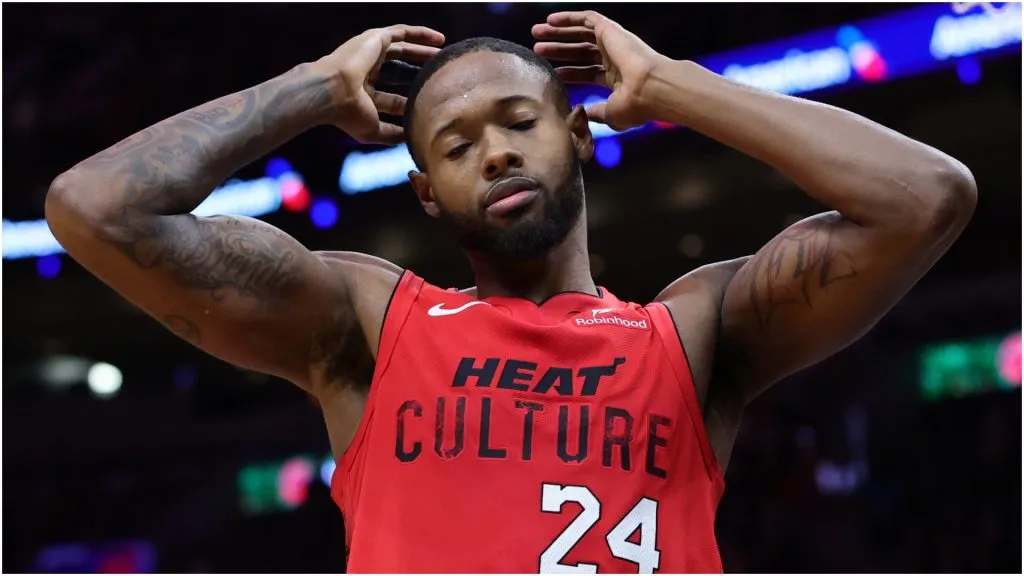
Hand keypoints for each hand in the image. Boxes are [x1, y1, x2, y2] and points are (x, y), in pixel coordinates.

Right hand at [313, 24, 444, 143]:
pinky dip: (421, 34)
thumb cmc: (349, 114)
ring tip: (443, 56)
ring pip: (403, 50)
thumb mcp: (374, 130)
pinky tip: (439, 39)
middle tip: (440, 77)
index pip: (393, 100)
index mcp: (364, 95)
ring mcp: (370, 54)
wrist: (333, 92)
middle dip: (419, 74)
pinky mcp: (376, 38)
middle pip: (400, 72)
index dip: (410, 103)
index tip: (430, 105)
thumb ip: (392, 134)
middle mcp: (367, 72)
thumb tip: (411, 138)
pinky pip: (402, 32)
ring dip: (423, 52)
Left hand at [533, 11, 669, 130]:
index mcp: (617, 79)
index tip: (553, 74)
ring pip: (581, 34)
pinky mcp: (610, 30)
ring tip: (536, 33)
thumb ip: (596, 113)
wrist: (650, 88)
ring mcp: (614, 43)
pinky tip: (550, 20)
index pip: (589, 73)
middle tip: (538, 49)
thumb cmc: (635, 106)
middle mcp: (616, 58)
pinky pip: (587, 18)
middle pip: (581, 52)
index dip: (570, 73)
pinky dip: (568, 18)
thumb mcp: (611, 115)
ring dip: (559, 33)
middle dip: (559, 50)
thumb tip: (583, 114)